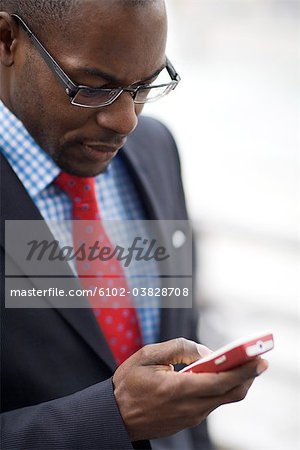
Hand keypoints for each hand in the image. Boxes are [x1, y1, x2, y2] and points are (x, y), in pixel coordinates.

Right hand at [113, 338, 267, 440]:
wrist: (116, 416)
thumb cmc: (129, 383)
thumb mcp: (148, 356)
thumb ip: (179, 348)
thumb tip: (206, 352)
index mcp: (178, 389)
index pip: (220, 381)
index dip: (242, 371)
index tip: (259, 360)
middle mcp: (188, 407)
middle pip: (230, 394)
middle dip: (247, 377)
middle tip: (258, 361)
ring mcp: (189, 417)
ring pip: (222, 400)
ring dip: (235, 382)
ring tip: (240, 364)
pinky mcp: (187, 421)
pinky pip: (211, 404)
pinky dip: (220, 389)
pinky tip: (217, 376)